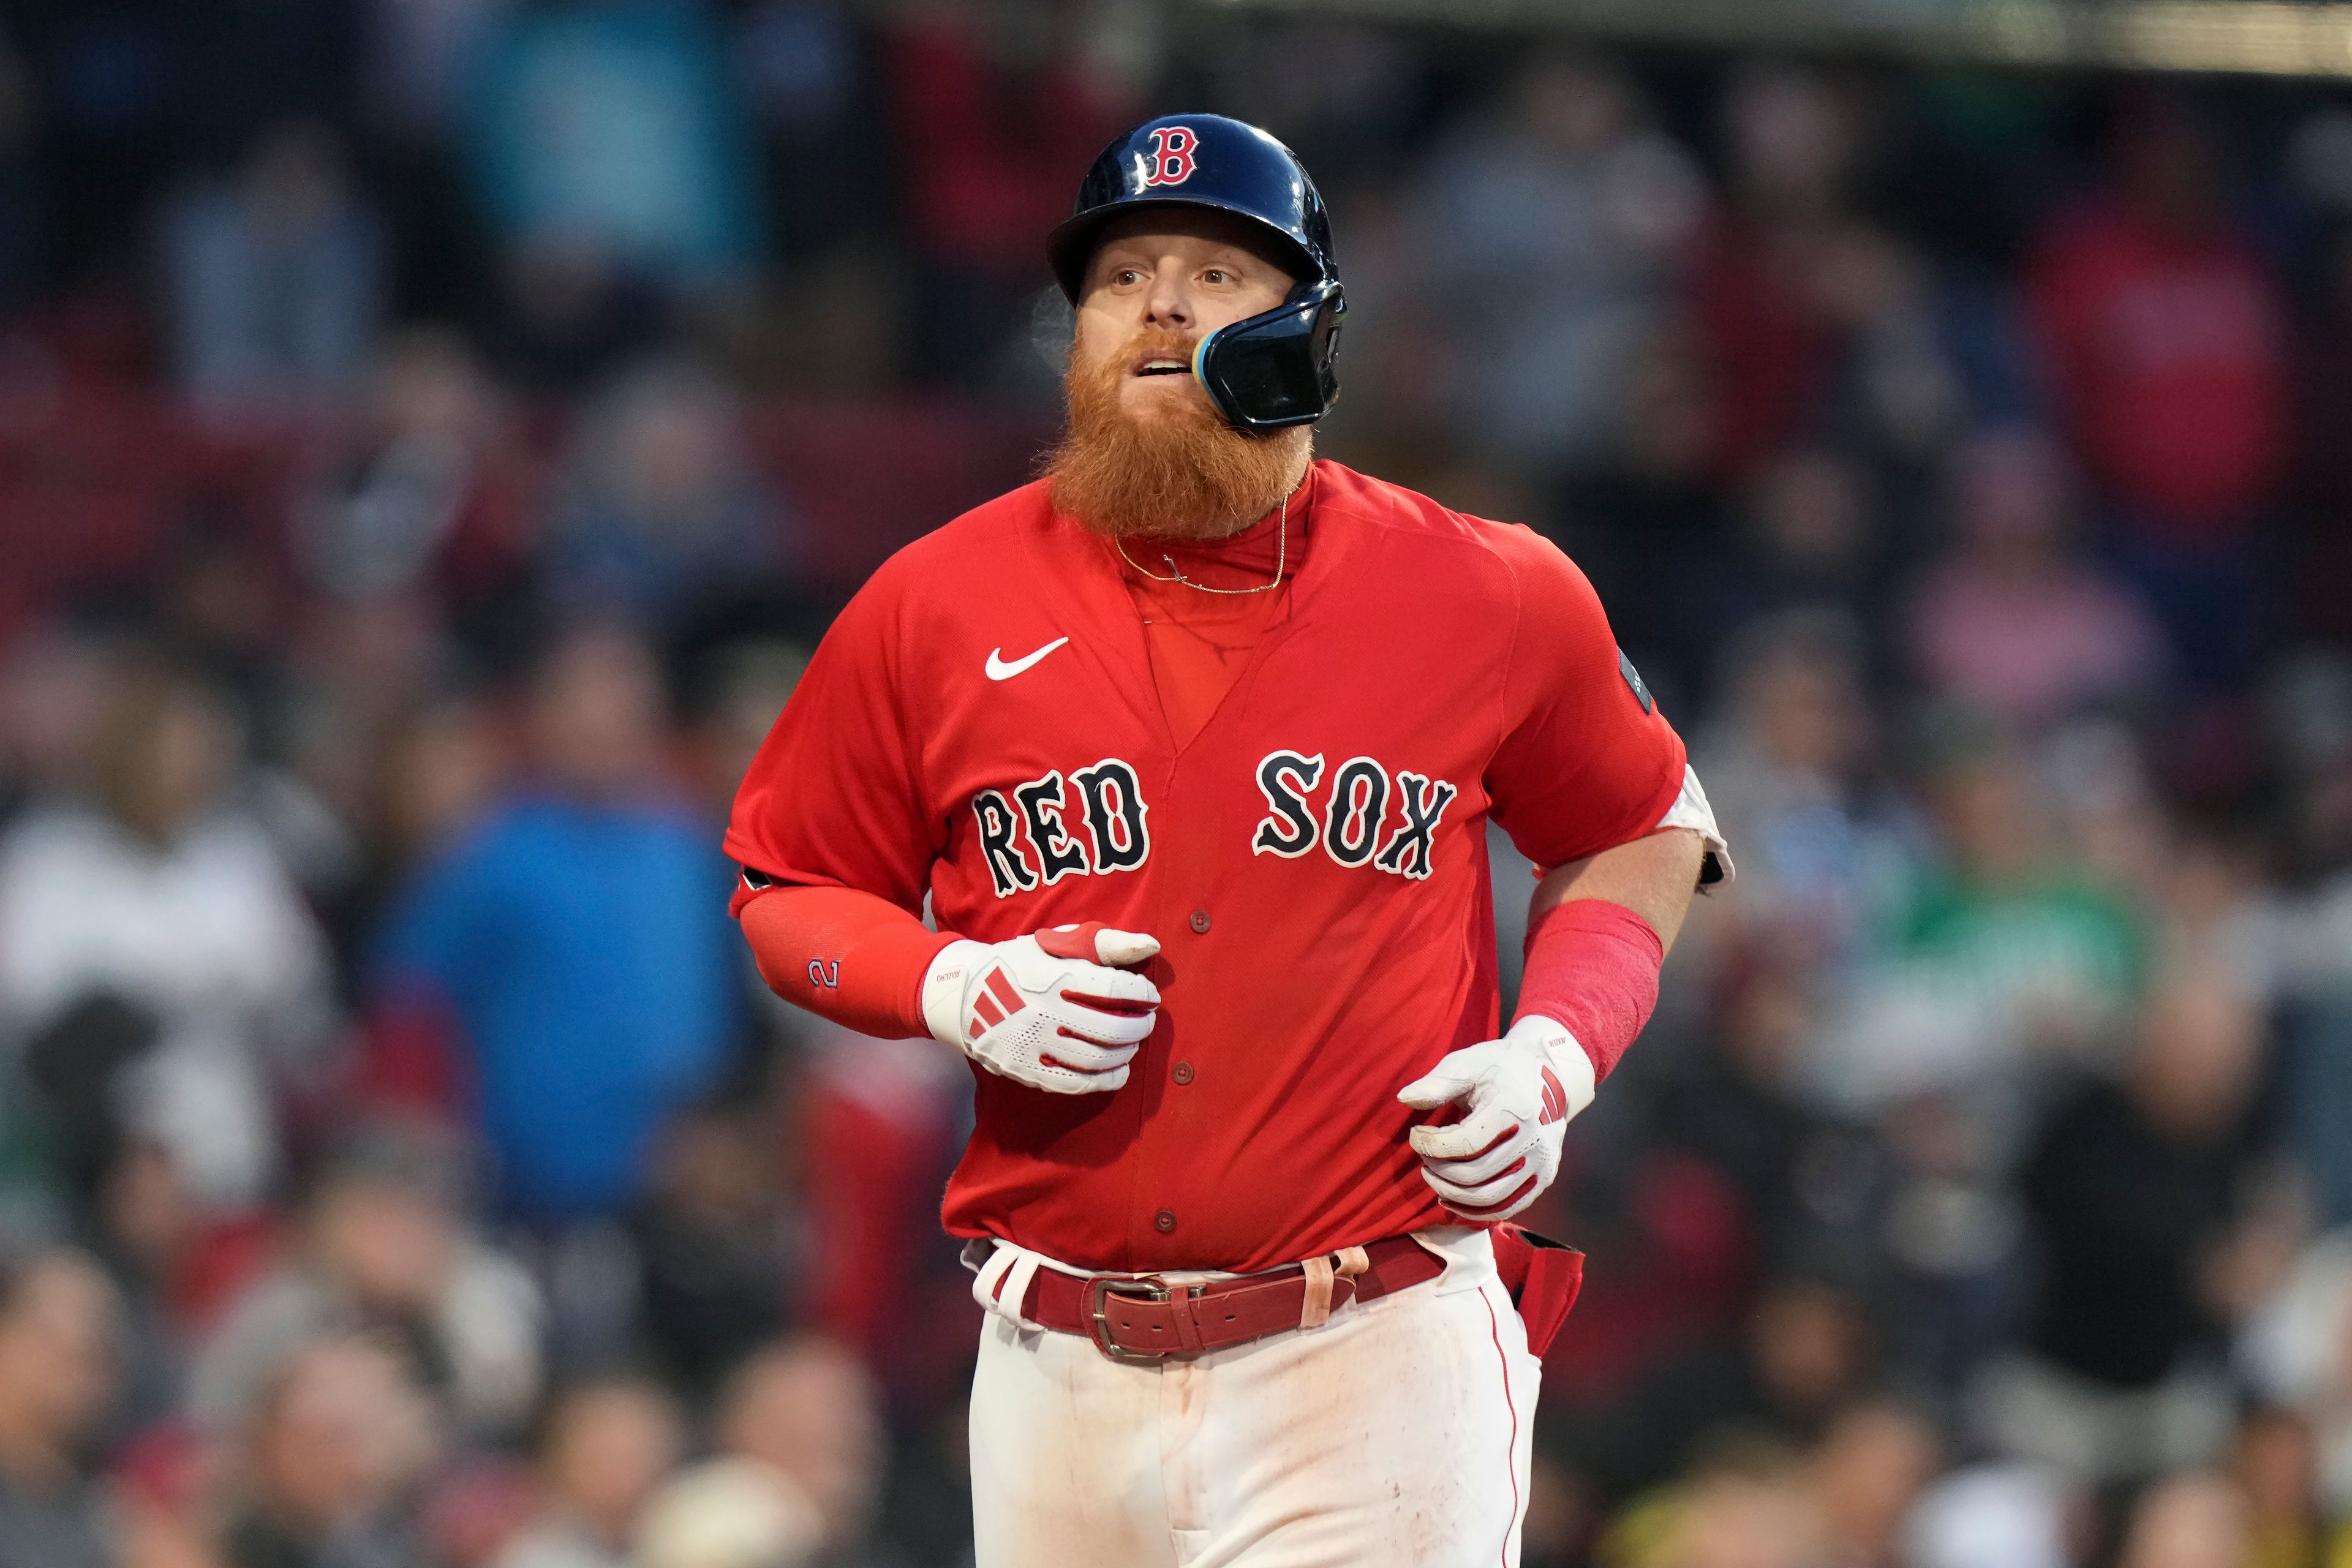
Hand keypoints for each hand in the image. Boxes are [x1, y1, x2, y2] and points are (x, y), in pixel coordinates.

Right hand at [921, 922, 1160, 1093]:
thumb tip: (1151, 946)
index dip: (1142, 993)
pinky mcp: (1026, 1070)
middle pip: (1111, 1028)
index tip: (1149, 995)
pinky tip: (1118, 1070)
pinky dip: (1106, 1080)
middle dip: (1139, 1026)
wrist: (963, 995)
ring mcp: (1033, 1045)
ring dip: (1126, 1053)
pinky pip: (1076, 1084)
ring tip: (1131, 1043)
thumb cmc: (1020, 964)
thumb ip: (1106, 943)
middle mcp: (1043, 1011)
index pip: (1114, 988)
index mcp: (1053, 975)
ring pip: (1097, 1059)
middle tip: (1147, 1021)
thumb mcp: (1057, 942)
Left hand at [1396, 1016, 1593, 1221]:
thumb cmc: (1500, 1069)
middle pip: (1475, 1175)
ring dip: (1452, 1193)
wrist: (1549, 1076)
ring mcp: (1541, 1164)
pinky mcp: (1542, 1179)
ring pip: (1489, 1198)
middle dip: (1438, 1170)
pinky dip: (1475, 1211)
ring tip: (1432, 1176)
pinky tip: (1450, 1198)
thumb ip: (1438, 1083)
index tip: (1416, 1134)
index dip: (1432, 1145)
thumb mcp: (1468, 1063)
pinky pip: (1506, 1208)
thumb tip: (1405, 1098)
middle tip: (1423, 1157)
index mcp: (1514, 1110)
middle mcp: (1534, 1141)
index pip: (1465, 1143)